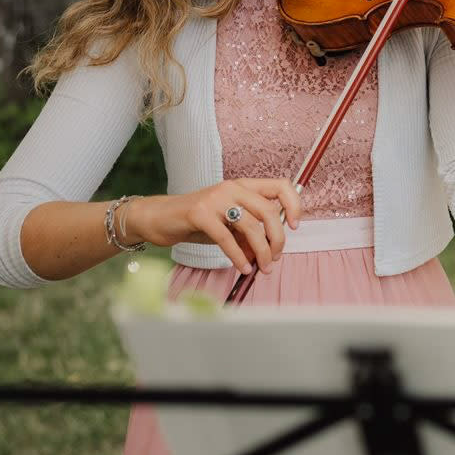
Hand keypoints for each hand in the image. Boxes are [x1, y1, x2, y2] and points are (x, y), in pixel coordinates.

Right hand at [126, 178, 302, 276]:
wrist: (158, 218)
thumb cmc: (197, 222)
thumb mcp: (228, 226)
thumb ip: (249, 235)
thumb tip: (270, 253)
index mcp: (243, 186)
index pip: (280, 186)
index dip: (294, 204)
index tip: (295, 226)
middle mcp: (231, 188)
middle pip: (269, 210)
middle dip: (277, 238)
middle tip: (275, 258)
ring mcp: (215, 199)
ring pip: (251, 226)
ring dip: (261, 252)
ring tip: (262, 268)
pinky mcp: (199, 214)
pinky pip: (227, 238)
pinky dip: (239, 257)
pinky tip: (243, 268)